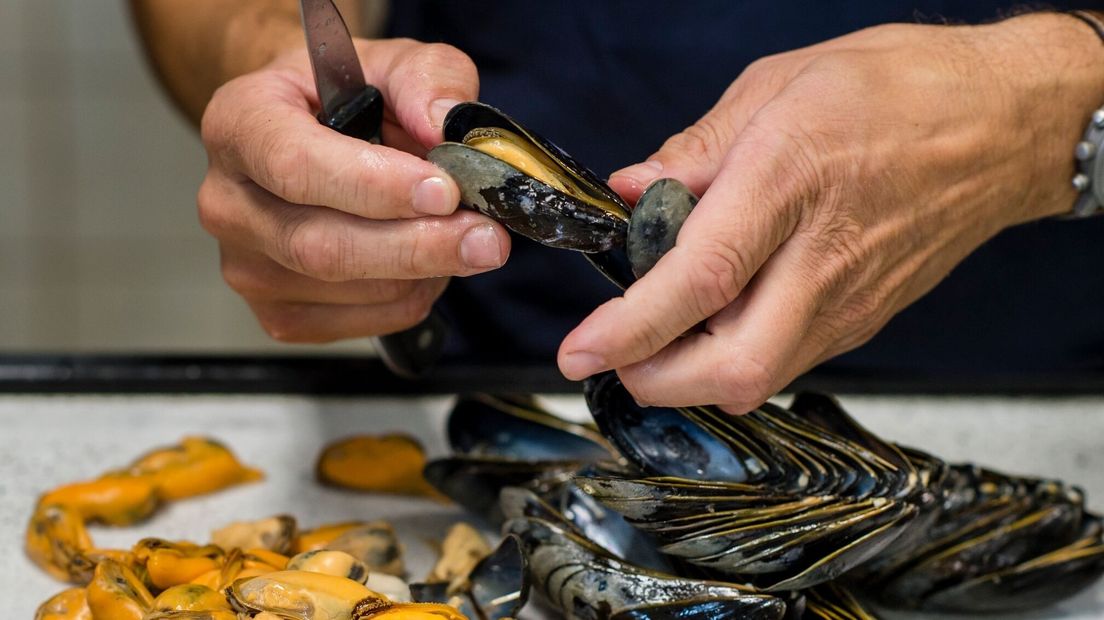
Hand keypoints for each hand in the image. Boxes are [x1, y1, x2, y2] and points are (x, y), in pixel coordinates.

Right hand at [198, 39, 509, 341]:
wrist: (312, 136)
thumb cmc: (347, 98)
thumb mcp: (392, 61)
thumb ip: (427, 78)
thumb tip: (445, 124)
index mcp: (240, 124)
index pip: (296, 166)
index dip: (375, 186)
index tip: (443, 191)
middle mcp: (228, 202)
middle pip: (322, 247)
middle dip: (418, 246)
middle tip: (487, 238)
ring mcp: (247, 268)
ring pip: (351, 290)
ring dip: (425, 271)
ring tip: (458, 235)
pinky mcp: (279, 316)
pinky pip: (363, 323)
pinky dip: (413, 298)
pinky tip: (426, 264)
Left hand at [559, 13, 1103, 410]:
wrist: (1005, 125)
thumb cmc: (899, 89)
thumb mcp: (779, 85)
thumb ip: (697, 150)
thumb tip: (632, 189)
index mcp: (791, 180)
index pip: (702, 277)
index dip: (633, 327)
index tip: (580, 350)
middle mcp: (823, 258)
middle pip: (734, 367)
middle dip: (656, 382)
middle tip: (612, 359)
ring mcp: (851, 300)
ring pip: (758, 378)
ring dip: (689, 375)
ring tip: (654, 338)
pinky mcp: (865, 320)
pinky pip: (787, 363)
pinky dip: (733, 359)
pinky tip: (713, 324)